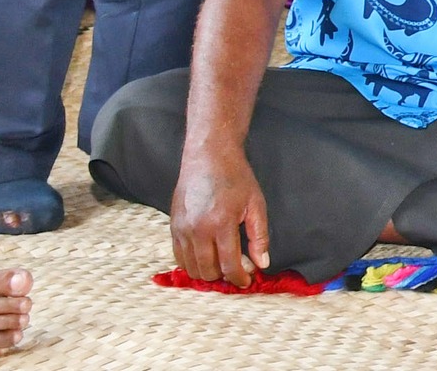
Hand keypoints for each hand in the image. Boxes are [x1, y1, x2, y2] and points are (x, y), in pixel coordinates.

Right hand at [169, 145, 270, 286]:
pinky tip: (206, 256)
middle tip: (238, 268)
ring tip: (222, 264)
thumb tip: (262, 263)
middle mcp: (198, 229)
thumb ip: (259, 236)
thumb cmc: (236, 177)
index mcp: (221, 223)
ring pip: (191, 267)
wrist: (208, 156)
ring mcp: (182, 228)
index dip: (239, 278)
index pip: (229, 265)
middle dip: (224, 276)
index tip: (247, 280)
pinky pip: (179, 256)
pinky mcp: (173, 226)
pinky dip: (192, 263)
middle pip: (208, 270)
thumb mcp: (256, 204)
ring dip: (207, 272)